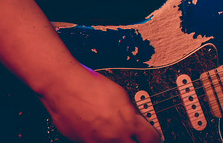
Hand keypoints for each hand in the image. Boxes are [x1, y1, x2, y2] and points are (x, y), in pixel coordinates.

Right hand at [40, 65, 162, 142]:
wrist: (66, 87)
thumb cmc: (90, 85)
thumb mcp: (121, 94)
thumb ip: (132, 111)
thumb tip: (139, 119)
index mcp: (129, 121)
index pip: (151, 139)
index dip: (156, 140)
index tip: (155, 139)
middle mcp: (116, 135)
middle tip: (137, 139)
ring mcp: (99, 142)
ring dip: (118, 142)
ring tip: (114, 134)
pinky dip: (101, 141)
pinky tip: (100, 134)